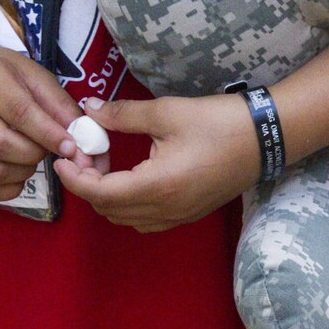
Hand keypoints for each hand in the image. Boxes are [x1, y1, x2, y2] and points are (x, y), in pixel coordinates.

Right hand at [0, 22, 81, 202]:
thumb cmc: (1, 75)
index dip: (48, 133)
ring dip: (24, 172)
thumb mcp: (32, 75)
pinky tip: (18, 173)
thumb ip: (58, 103)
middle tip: (48, 148)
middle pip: (0, 145)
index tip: (71, 146)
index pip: (18, 112)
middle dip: (35, 153)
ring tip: (32, 156)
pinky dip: (8, 190)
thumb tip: (82, 136)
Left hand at [54, 94, 261, 232]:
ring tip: (105, 162)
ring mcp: (179, 216)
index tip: (61, 157)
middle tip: (85, 152)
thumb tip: (88, 109)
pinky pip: (146, 219)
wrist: (268, 137)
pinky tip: (130, 176)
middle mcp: (165, 210)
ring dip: (107, 196)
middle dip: (88, 184)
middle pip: (109, 210)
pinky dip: (128, 203)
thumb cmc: (219, 122)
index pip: (99, 193)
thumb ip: (123, 115)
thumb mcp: (167, 112)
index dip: (74, 178)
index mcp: (156, 187)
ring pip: (126, 218)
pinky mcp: (190, 214)